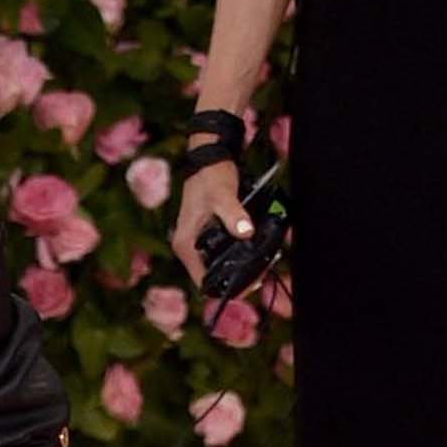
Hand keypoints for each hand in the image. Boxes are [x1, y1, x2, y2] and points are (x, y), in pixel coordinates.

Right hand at [174, 160, 249, 285]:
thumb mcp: (222, 196)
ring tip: (260, 265)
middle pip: (211, 277)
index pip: (203, 282)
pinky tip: (251, 251)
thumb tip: (246, 232)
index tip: (248, 283)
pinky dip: (235, 256)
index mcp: (186, 245)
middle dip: (236, 279)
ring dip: (237, 268)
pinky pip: (219, 254)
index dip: (225, 288)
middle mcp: (188, 248)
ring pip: (216, 267)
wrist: (208, 159)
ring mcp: (196, 242)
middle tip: (260, 274)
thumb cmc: (210, 177)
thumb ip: (234, 215)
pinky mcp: (204, 236)